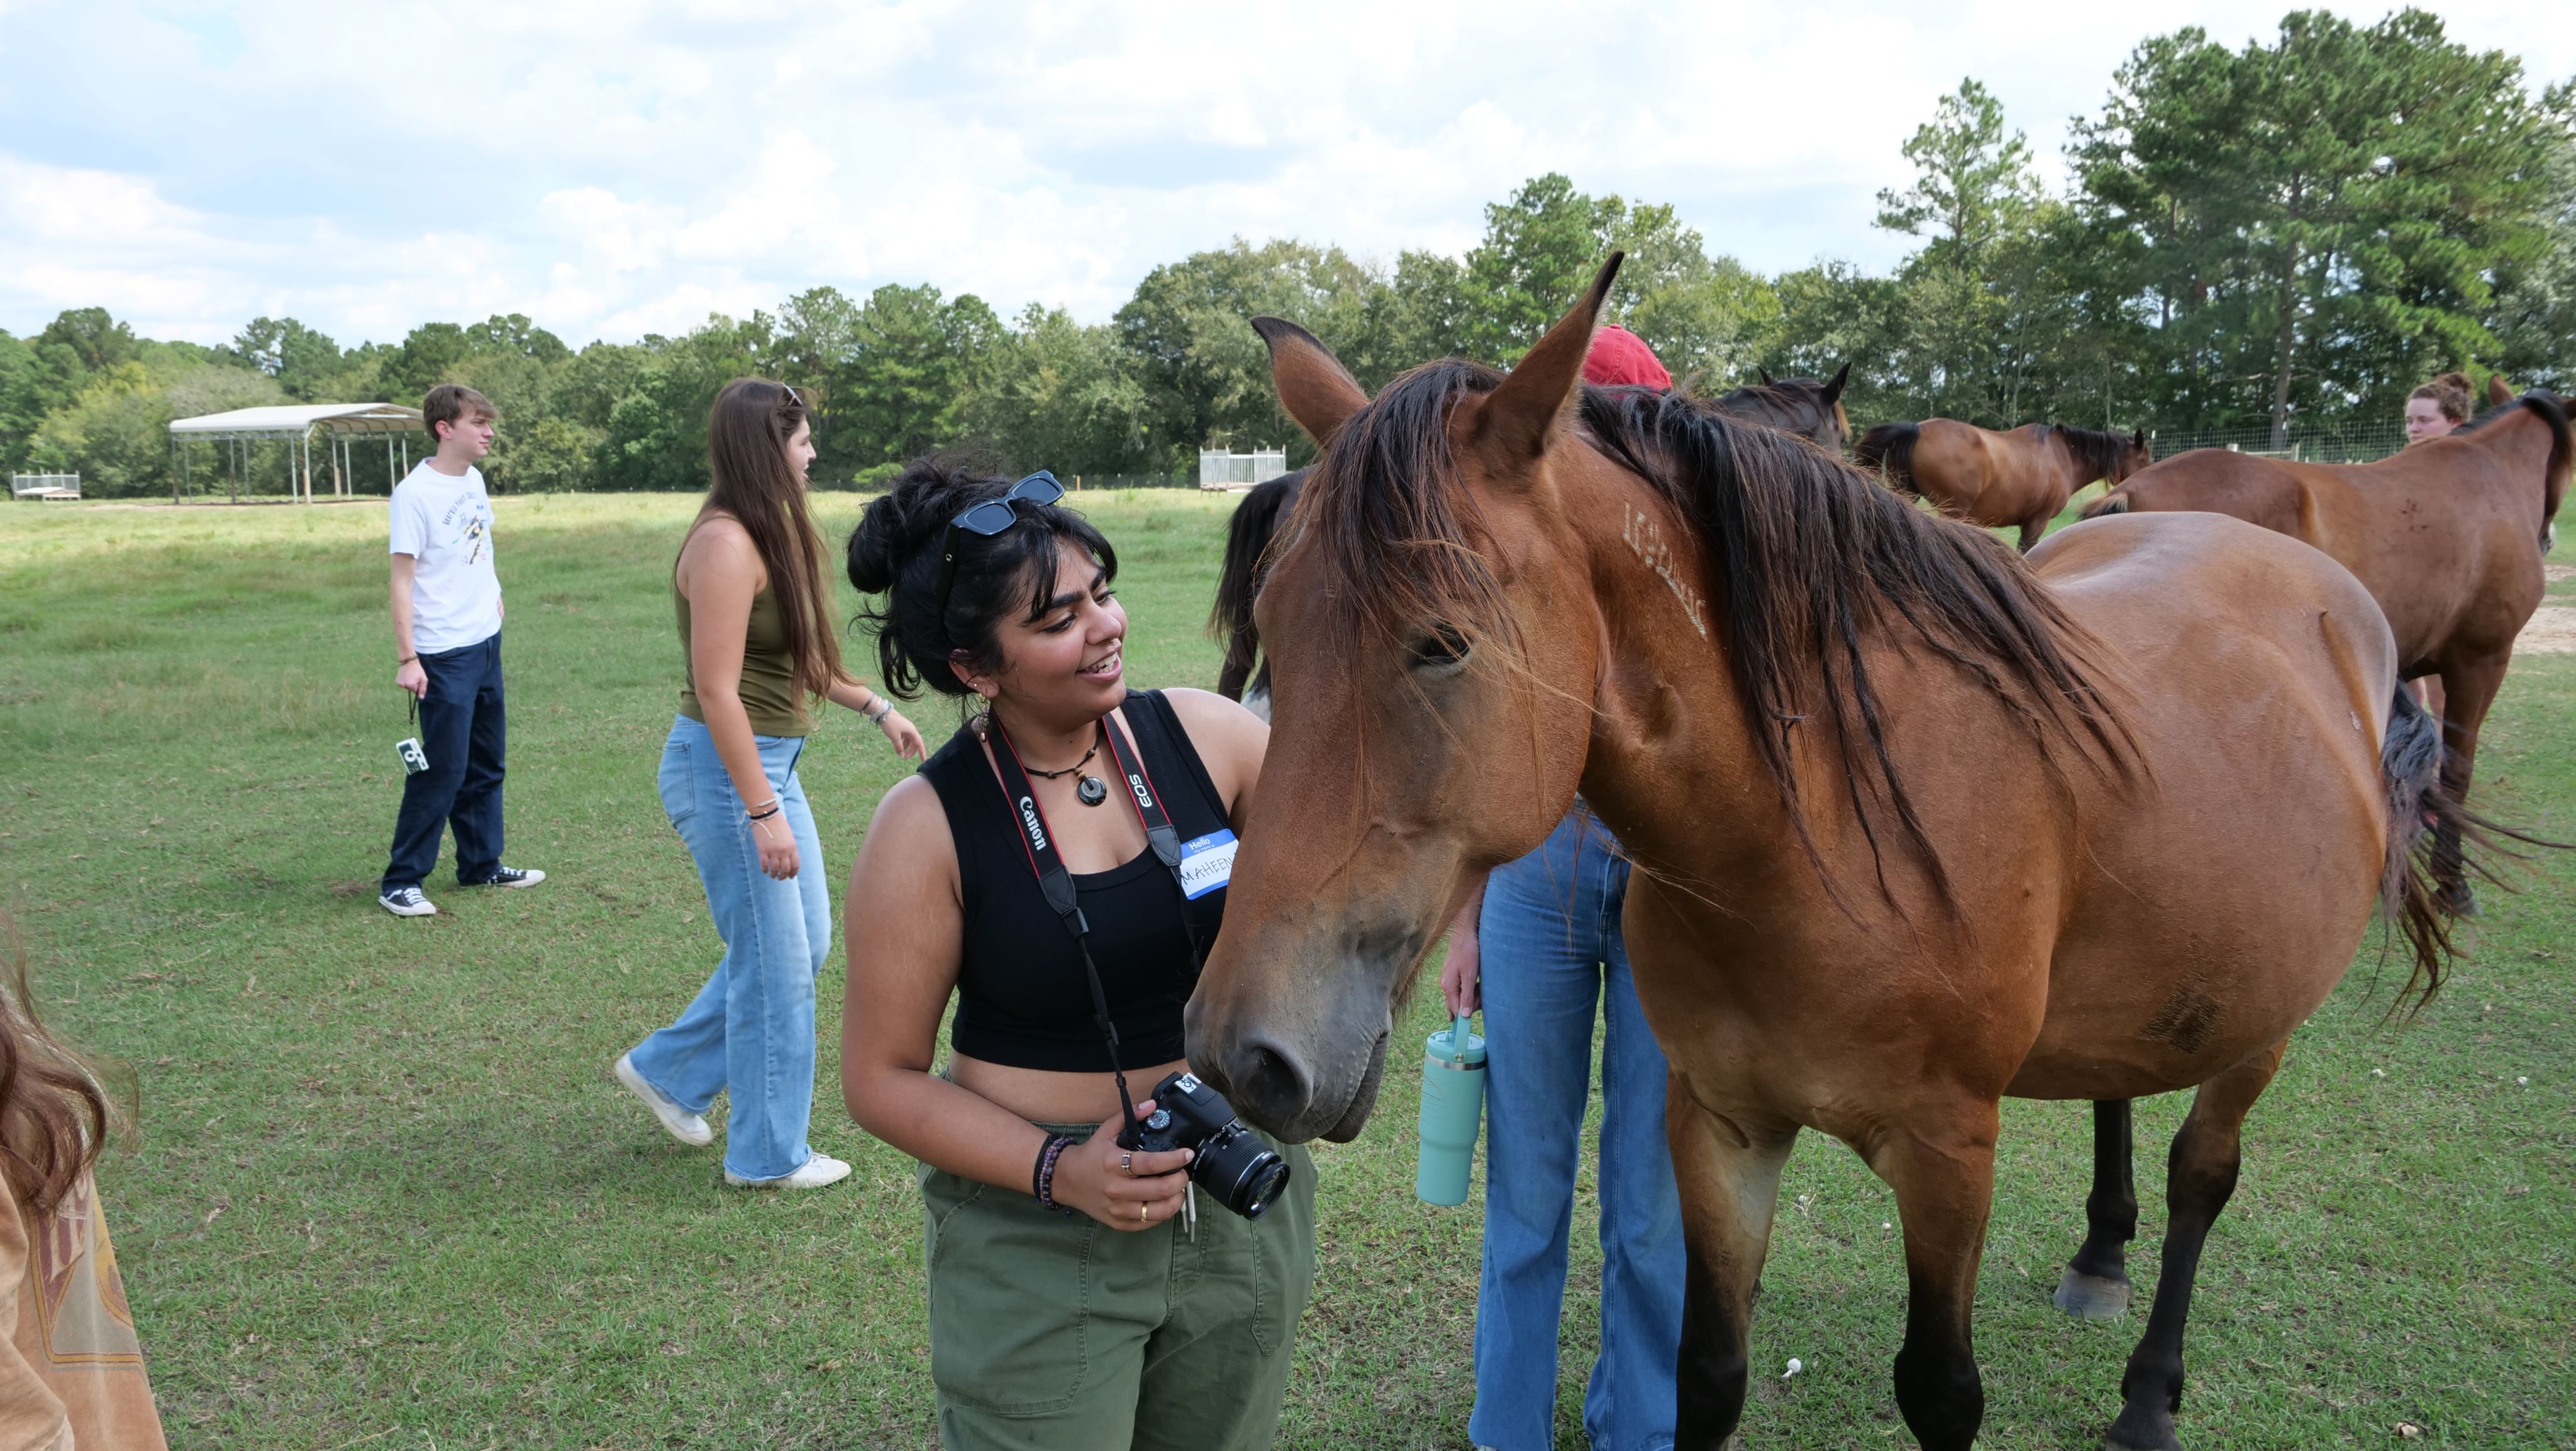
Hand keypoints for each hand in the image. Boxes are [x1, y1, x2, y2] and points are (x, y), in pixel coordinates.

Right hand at [396, 660, 427, 697]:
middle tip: (414, 677)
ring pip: (406, 687)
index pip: (415, 691)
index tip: (417, 679)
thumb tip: (421, 698)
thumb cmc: (418, 670)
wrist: (409, 662)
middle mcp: (403, 685)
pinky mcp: (397, 681)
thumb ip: (423, 689)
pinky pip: (403, 684)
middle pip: (410, 689)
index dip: (418, 685)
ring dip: (409, 683)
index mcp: (410, 685)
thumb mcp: (423, 679)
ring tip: (410, 676)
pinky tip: (406, 676)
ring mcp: (399, 683)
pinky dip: (405, 681)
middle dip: (413, 684)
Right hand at [752, 812, 799, 878]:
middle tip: (780, 878)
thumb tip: (788, 859)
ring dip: (774, 874)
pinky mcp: (762, 850)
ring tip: (772, 875)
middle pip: (785, 869)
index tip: (790, 877)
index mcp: (792, 847)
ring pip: (775, 869)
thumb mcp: (789, 836)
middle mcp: (784, 851)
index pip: (795, 865)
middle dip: (783, 876)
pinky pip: (764, 864)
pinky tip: (764, 870)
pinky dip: (764, 869)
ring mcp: (773, 851)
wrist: (767, 815)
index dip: (793, 873)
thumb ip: (790, 847)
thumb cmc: (779, 824)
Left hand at [878, 708, 926, 760]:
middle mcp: (911, 729)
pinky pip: (904, 736)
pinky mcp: (901, 727)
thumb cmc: (890, 724)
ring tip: (900, 752)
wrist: (883, 712)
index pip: (919, 744)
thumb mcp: (894, 737)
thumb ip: (899, 747)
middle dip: (911, 751)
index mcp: (912, 731)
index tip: (924, 760)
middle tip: (905, 758)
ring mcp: (906, 728)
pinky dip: (902, 742)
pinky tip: (897, 745)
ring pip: (909, 740)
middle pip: (915, 742)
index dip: (922, 752)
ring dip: (906, 747)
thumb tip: (901, 755)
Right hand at [1054, 1103, 1193, 1230]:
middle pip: (1160, 1189)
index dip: (1175, 1159)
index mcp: (1113, 1164)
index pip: (1151, 1163)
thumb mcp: (1106, 1131)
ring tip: (1178, 1189)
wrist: (1065, 1180)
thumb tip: (1152, 1105)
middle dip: (1180, 1180)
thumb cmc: (1090, 1155)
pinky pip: (1149, 1223)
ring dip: (1177, 1199)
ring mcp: (1118, 1209)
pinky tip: (1165, 1202)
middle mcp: (1116, 1189)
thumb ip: (1129, 1116)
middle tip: (1184, 1173)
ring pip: (1159, 1210)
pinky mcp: (1119, 1223)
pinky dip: (1163, 1213)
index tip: (1187, 1154)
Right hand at [1440, 915, 1480, 1015]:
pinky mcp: (1454, 975)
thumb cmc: (1468, 951)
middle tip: (1483, 994)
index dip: (1465, 1016)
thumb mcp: (1470, 975)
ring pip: (1462, 997)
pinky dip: (1471, 989)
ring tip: (1481, 985)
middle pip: (1458, 1005)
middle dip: (1472, 1003)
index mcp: (1448, 986)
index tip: (1475, 1017)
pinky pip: (1462, 989)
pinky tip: (1478, 983)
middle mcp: (1446, 985)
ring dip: (1473, 995)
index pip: (1454, 1010)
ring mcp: (1449, 980)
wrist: (1465, 932)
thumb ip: (1467, 996)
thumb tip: (1464, 1015)